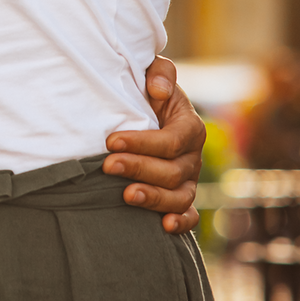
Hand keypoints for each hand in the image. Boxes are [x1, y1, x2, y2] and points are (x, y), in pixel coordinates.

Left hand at [104, 56, 203, 234]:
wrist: (144, 113)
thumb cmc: (146, 93)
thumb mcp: (153, 74)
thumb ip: (160, 73)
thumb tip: (158, 90)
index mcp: (190, 127)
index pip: (171, 141)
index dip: (142, 143)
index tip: (111, 141)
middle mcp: (192, 157)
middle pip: (172, 171)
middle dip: (139, 168)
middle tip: (107, 165)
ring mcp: (188, 181)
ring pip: (180, 196)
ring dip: (154, 198)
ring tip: (126, 196)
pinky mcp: (181, 198)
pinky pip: (189, 216)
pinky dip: (181, 223)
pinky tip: (164, 226)